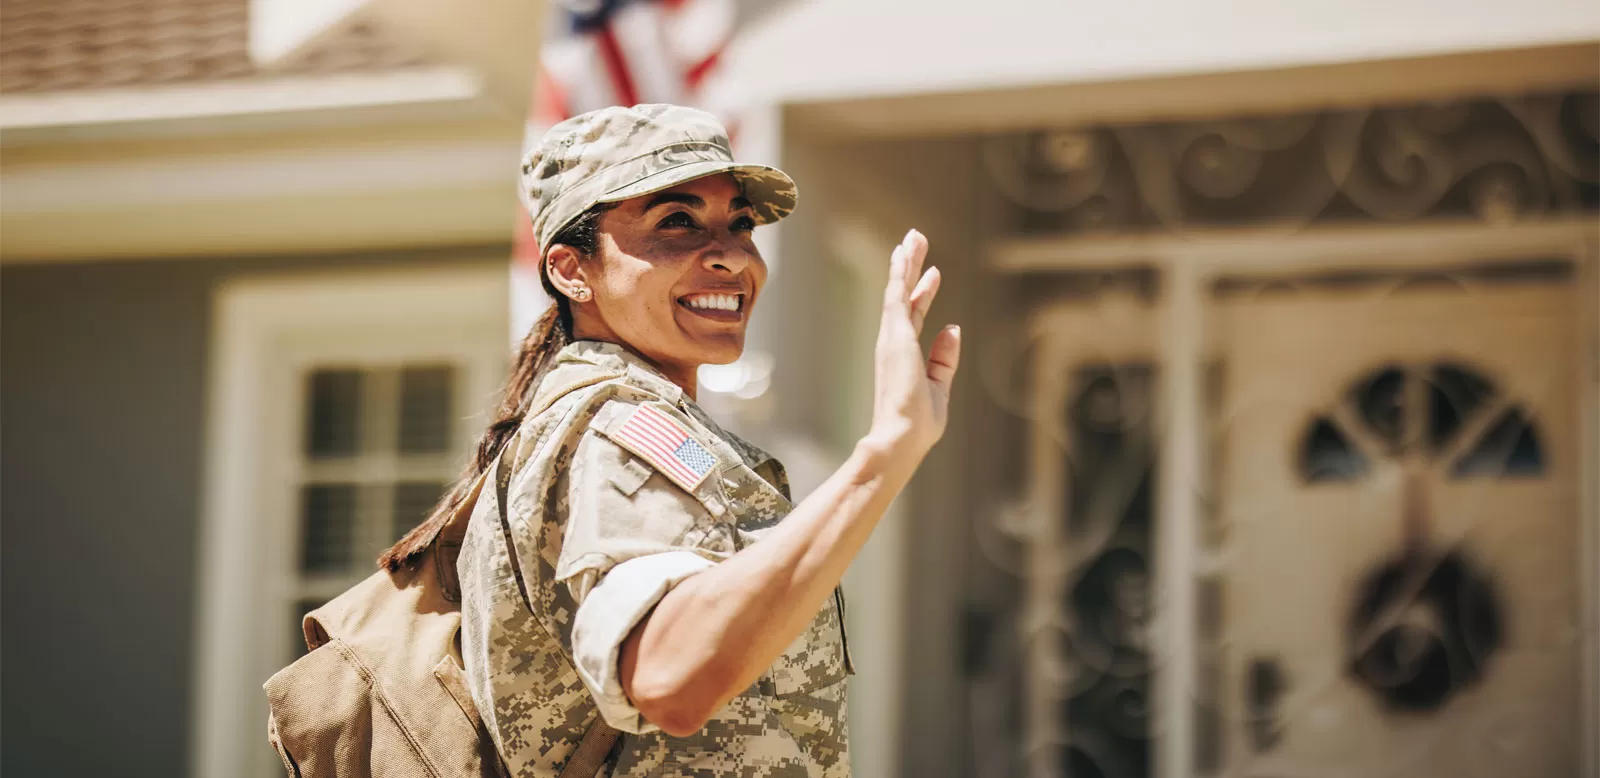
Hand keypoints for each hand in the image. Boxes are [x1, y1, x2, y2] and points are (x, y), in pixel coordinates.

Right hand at [865, 229, 960, 458]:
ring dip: (905, 262)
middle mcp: (894, 343)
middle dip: (910, 268)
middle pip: (904, 297)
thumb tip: (953, 328)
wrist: (901, 438)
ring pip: (899, 290)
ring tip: (912, 237)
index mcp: (905, 356)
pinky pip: (897, 295)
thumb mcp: (939, 388)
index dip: (924, 294)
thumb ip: (944, 359)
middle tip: (915, 240)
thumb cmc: (918, 424)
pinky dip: (900, 273)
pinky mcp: (894, 335)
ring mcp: (892, 337)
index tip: (934, 273)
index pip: (915, 317)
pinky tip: (903, 253)